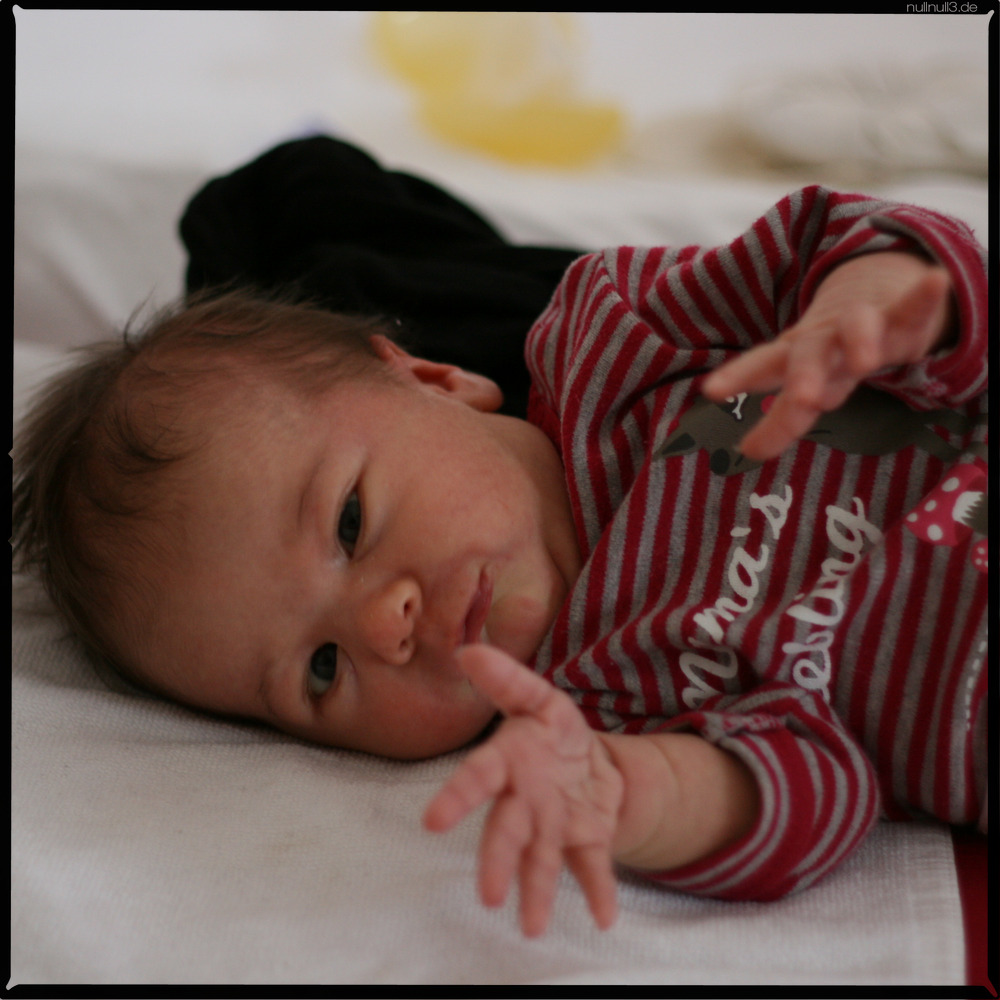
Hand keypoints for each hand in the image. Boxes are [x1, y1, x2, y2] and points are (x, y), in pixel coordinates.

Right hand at [423, 645, 622, 936]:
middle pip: (508, 829)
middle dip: (498, 860)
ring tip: (531, 926)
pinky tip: (606, 916)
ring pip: (543, 858)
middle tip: (489, 895)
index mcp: (510, 761)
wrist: (591, 763)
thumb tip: (469, 651)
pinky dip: (598, 891)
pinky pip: (592, 866)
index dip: (458, 797)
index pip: (480, 778)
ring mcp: (555, 824)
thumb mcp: (538, 698)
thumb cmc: (553, 732)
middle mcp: (526, 800)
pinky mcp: (587, 840)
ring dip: (537, 891)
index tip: (433, 822)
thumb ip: (507, 679)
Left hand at [702, 252, 954, 460]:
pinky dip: (922, 296)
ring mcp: (859, 324)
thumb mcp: (808, 387)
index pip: (761, 368)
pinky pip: (911, 306)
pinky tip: (935, 282)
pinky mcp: (899, 316)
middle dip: (805, 375)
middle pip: (807, 353)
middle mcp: (821, 338)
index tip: (711, 391)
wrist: (869, 300)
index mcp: (793, 357)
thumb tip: (745, 453)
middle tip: (804, 399)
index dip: (738, 379)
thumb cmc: (828, 357)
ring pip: (856, 327)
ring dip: (859, 342)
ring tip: (866, 363)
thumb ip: (782, 420)